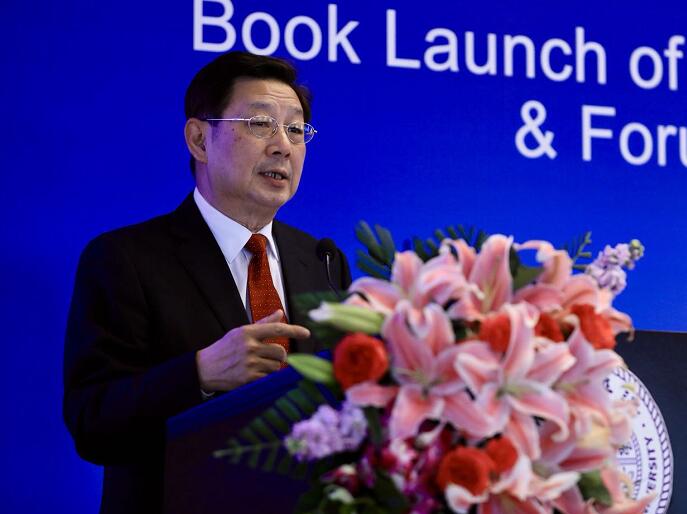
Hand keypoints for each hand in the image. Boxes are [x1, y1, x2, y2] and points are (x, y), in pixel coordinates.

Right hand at [195, 310, 310, 391]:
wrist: (204, 368)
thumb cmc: (225, 348)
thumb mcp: (241, 332)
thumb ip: (263, 324)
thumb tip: (280, 313)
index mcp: (247, 332)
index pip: (277, 329)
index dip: (295, 330)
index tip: (307, 333)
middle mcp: (249, 346)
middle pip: (281, 352)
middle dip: (280, 357)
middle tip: (271, 358)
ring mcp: (249, 363)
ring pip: (276, 366)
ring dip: (272, 368)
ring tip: (259, 366)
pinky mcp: (247, 379)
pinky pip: (269, 378)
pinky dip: (266, 378)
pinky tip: (256, 375)